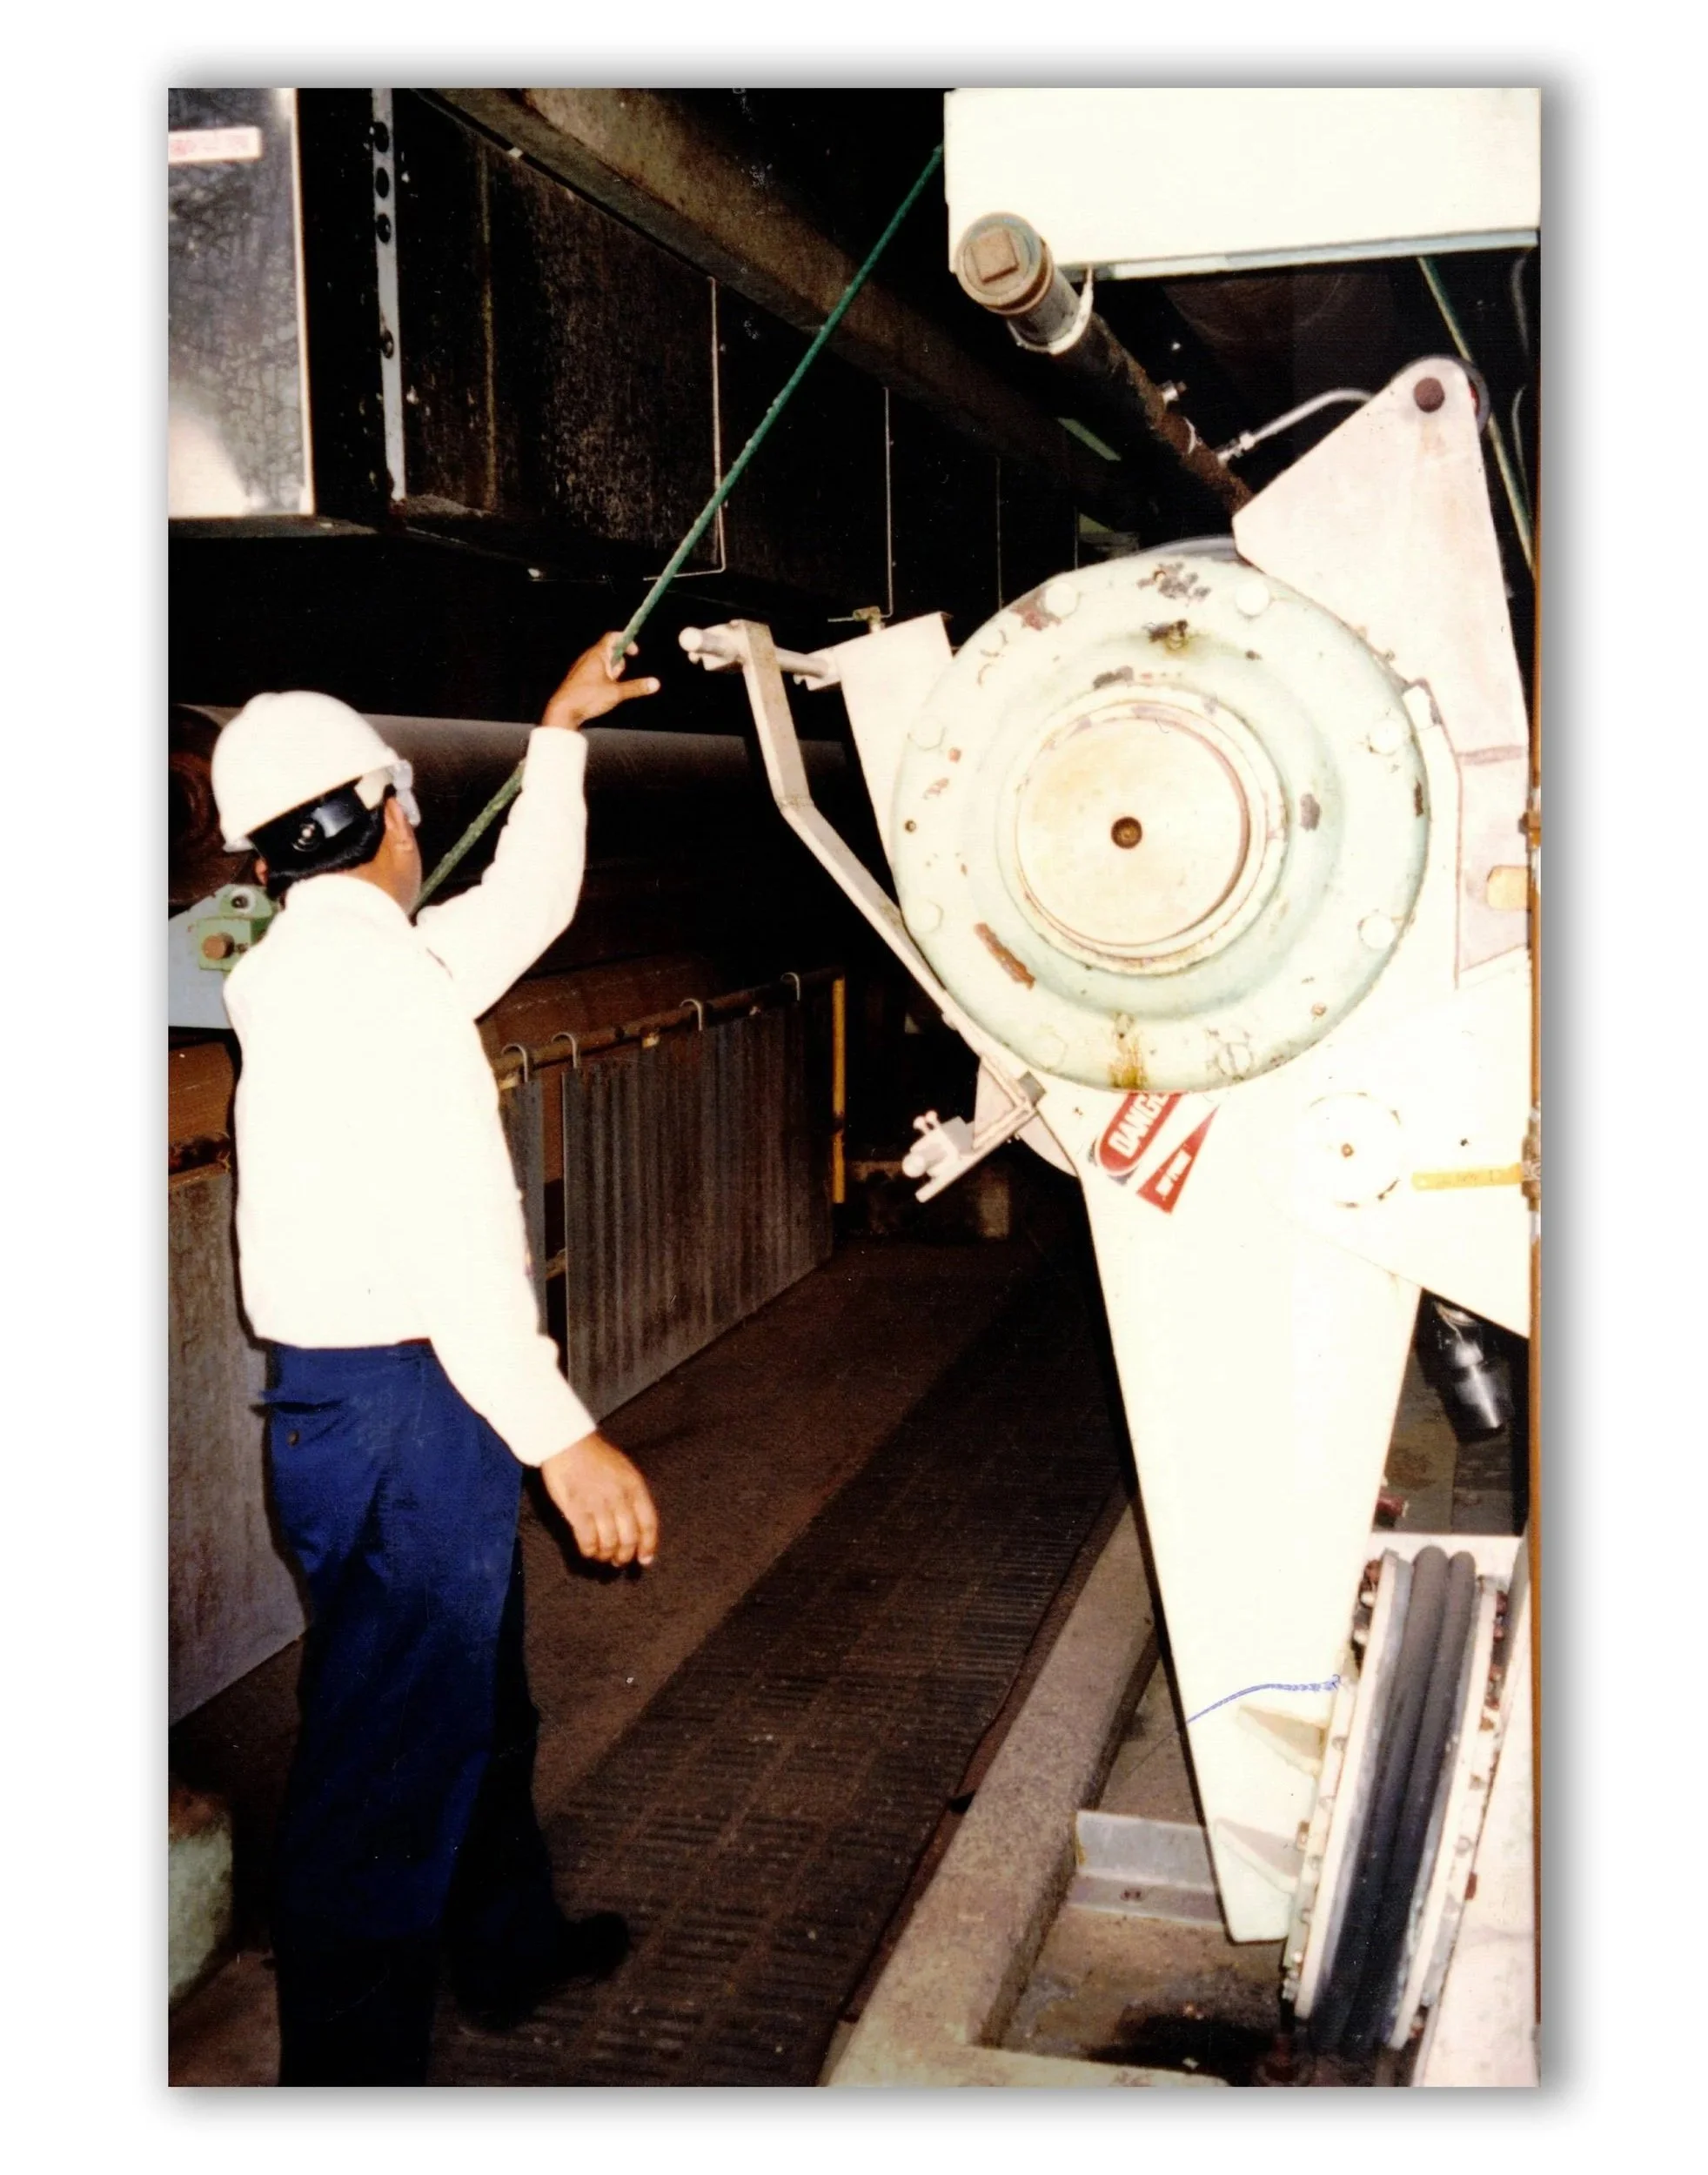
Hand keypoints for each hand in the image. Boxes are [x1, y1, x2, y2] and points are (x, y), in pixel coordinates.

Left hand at [539, 635, 660, 730]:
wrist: (563, 711)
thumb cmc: (587, 698)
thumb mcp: (616, 693)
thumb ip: (636, 687)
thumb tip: (655, 683)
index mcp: (597, 655)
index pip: (613, 637)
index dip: (626, 641)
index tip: (635, 653)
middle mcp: (588, 657)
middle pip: (610, 652)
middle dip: (619, 664)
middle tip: (617, 679)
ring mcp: (582, 667)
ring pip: (603, 664)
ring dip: (611, 674)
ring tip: (608, 689)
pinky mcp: (579, 678)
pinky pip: (595, 673)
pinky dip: (603, 680)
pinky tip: (600, 694)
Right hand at [540, 1431, 659, 1567]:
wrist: (567, 1443)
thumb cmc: (596, 1457)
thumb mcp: (625, 1471)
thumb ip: (633, 1495)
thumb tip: (638, 1526)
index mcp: (635, 1487)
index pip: (648, 1524)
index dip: (648, 1546)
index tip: (645, 1560)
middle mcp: (620, 1498)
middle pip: (629, 1539)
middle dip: (625, 1556)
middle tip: (618, 1561)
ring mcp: (599, 1505)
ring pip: (609, 1544)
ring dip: (606, 1555)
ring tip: (602, 1556)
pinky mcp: (577, 1510)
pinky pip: (588, 1541)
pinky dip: (589, 1551)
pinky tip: (588, 1550)